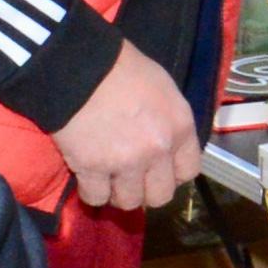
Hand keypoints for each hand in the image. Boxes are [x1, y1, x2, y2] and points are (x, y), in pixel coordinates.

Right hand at [53, 41, 204, 210]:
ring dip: (118, 194)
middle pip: (160, 195)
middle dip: (146, 190)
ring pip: (129, 202)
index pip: (188, 171)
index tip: (157, 170)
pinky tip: (87, 179)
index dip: (172, 174)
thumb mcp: (163, 88)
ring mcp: (126, 162)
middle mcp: (158, 150)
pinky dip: (91, 192)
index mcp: (180, 127)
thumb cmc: (122, 68)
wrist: (78, 65)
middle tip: (131, 178)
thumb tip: (166, 144)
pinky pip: (96, 198)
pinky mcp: (92, 168)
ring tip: (108, 180)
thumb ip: (169, 121)